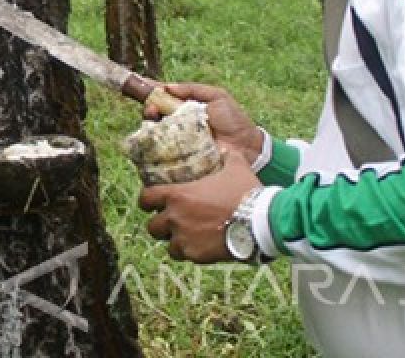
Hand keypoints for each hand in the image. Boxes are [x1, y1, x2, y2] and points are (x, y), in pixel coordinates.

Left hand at [138, 149, 262, 263]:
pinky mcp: (196, 255)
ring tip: (185, 237)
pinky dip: (190, 252)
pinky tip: (200, 247)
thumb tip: (226, 148)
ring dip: (174, 240)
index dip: (147, 200)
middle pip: (152, 226)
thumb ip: (227, 156)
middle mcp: (175, 217)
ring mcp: (184, 238)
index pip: (145, 198)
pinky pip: (185, 256)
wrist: (259, 222)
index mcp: (177, 195)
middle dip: (160, 224)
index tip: (152, 201)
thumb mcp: (236, 167)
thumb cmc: (244, 192)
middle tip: (171, 221)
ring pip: (167, 245)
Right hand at [146, 82, 263, 163]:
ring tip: (153, 118)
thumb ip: (193, 89)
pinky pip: (161, 150)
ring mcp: (177, 140)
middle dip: (148, 107)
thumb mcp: (217, 96)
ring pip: (154, 130)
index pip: (163, 96)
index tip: (138, 81)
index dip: (150, 89)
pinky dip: (153, 144)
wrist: (247, 148)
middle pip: (154, 113)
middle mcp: (178, 122)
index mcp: (186, 107)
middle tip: (151, 108)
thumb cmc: (234, 121)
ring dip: (149, 122)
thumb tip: (168, 86)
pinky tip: (151, 138)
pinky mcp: (179, 157)